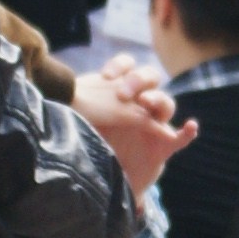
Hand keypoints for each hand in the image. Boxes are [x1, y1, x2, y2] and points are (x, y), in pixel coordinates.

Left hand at [73, 63, 198, 194]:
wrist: (106, 172)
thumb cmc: (92, 141)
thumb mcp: (79, 120)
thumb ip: (71, 105)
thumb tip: (47, 85)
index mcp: (121, 91)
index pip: (127, 65)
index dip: (120, 66)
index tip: (105, 75)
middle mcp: (141, 102)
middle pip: (150, 77)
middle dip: (138, 80)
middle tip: (123, 92)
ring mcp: (155, 121)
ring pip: (166, 102)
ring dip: (157, 99)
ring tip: (145, 103)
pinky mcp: (165, 144)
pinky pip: (181, 136)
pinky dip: (187, 131)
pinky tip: (191, 126)